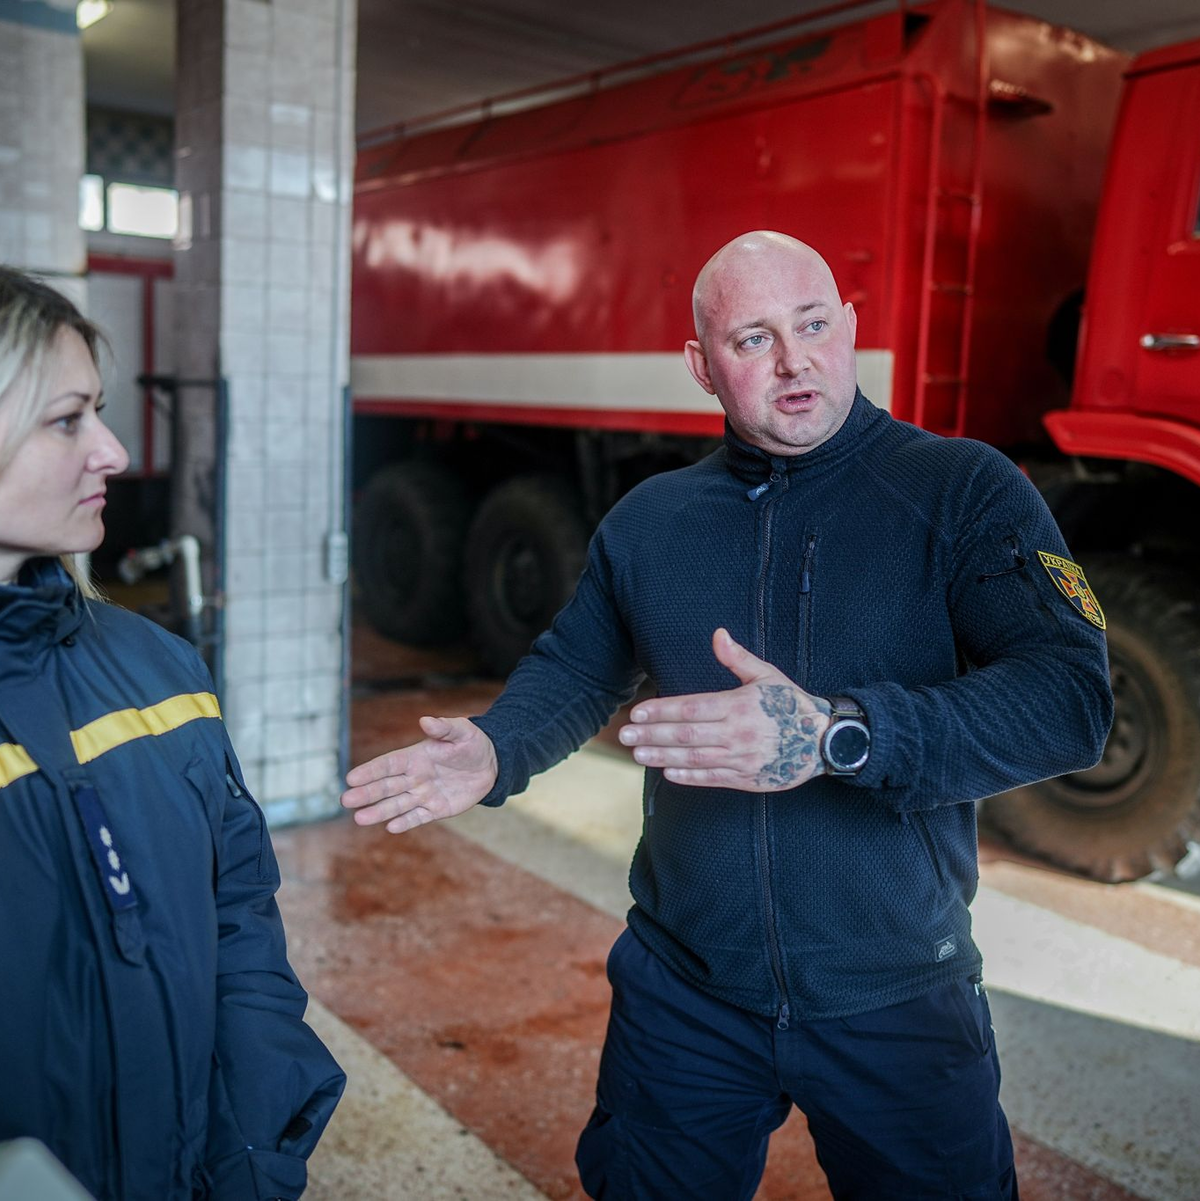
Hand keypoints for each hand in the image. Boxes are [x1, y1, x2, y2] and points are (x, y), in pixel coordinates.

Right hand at [340, 716, 498, 832]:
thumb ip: (443, 728)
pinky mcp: (436, 809)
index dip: (371, 771)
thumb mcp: (461, 731)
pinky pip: (418, 817)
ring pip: (397, 804)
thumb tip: (425, 720)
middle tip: (345, 800)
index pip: (388, 764)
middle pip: (386, 786)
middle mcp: (415, 777)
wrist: (490, 764)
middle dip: (366, 793)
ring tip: (359, 819)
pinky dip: (405, 822)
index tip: (352, 777)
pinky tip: (391, 827)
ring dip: (379, 811)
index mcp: (415, 756)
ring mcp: (424, 794)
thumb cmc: (471, 743)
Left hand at [617, 628, 830, 790]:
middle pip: (686, 735)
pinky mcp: (747, 779)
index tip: (638, 711)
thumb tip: (717, 634)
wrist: (823, 741)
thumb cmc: (791, 704)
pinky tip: (667, 772)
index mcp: (739, 706)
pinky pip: (712, 779)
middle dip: (652, 734)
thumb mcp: (767, 675)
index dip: (663, 711)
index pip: (692, 708)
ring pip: (694, 758)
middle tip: (625, 734)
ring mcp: (741, 759)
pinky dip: (689, 777)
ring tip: (637, 754)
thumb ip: (738, 658)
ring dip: (662, 756)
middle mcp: (737, 734)